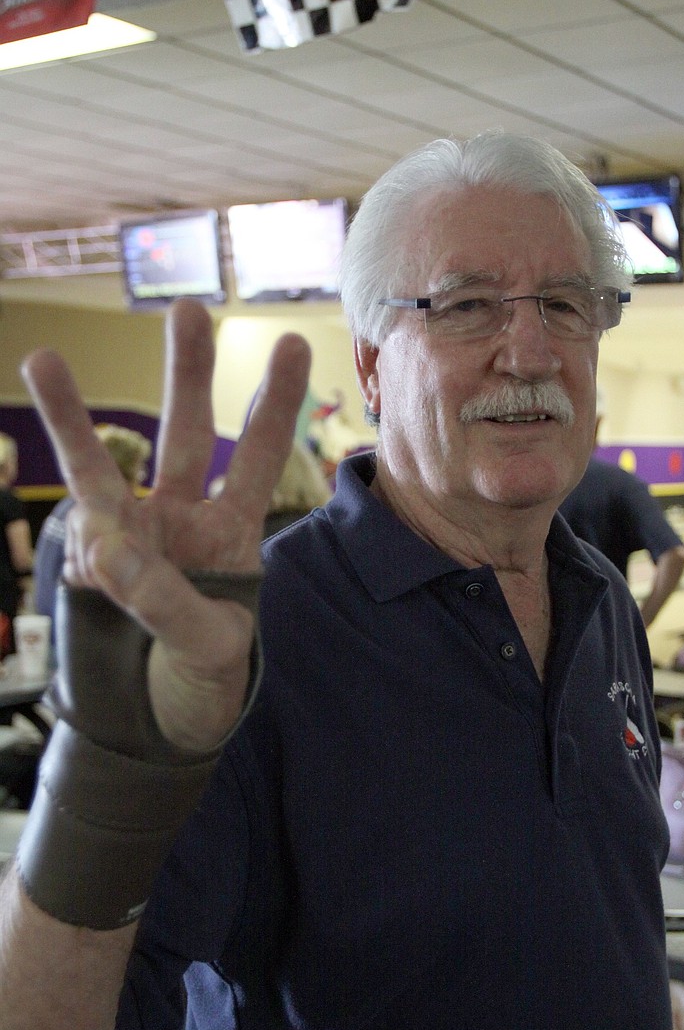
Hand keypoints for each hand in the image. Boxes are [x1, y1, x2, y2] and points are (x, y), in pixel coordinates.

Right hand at [21, 299, 309, 751]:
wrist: (156, 721)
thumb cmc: (205, 681)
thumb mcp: (210, 650)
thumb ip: (164, 601)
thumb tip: (106, 546)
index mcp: (233, 535)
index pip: (261, 460)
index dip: (276, 407)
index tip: (297, 346)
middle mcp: (183, 521)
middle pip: (186, 436)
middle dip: (185, 374)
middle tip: (187, 308)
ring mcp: (132, 534)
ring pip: (105, 467)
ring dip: (73, 418)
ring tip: (40, 358)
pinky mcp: (89, 557)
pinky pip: (78, 535)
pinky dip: (81, 548)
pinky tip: (97, 577)